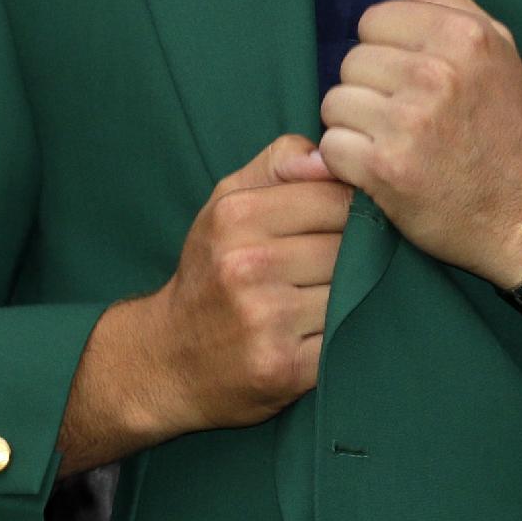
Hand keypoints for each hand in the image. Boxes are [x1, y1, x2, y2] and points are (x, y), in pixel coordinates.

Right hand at [71, 135, 349, 462]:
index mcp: (236, 216)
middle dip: (355, 255)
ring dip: (353, 296)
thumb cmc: (209, 271)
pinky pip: (346, 338)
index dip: (354, 211)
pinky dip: (345, 334)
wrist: (166, 360)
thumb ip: (279, 162)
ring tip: (330, 297)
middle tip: (338, 266)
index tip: (346, 227)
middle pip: (349, 246)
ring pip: (353, 291)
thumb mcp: (227, 202)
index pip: (337, 198)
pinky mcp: (284, 367)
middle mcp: (248, 265)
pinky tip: (323, 331)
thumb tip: (331, 153)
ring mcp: (266, 319)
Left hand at [320, 0, 521, 287]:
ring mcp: (409, 122)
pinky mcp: (386, 169)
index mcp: (461, 35)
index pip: (374, 19)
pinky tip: (383, 171)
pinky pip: (331, 147)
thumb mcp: (490, 44)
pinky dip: (348, 165)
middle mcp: (436, 73)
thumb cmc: (507, 125)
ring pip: (334, 103)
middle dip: (369, 89)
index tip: (416, 80)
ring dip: (355, 128)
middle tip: (407, 118)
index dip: (388, 51)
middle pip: (350, 60)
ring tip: (396, 144)